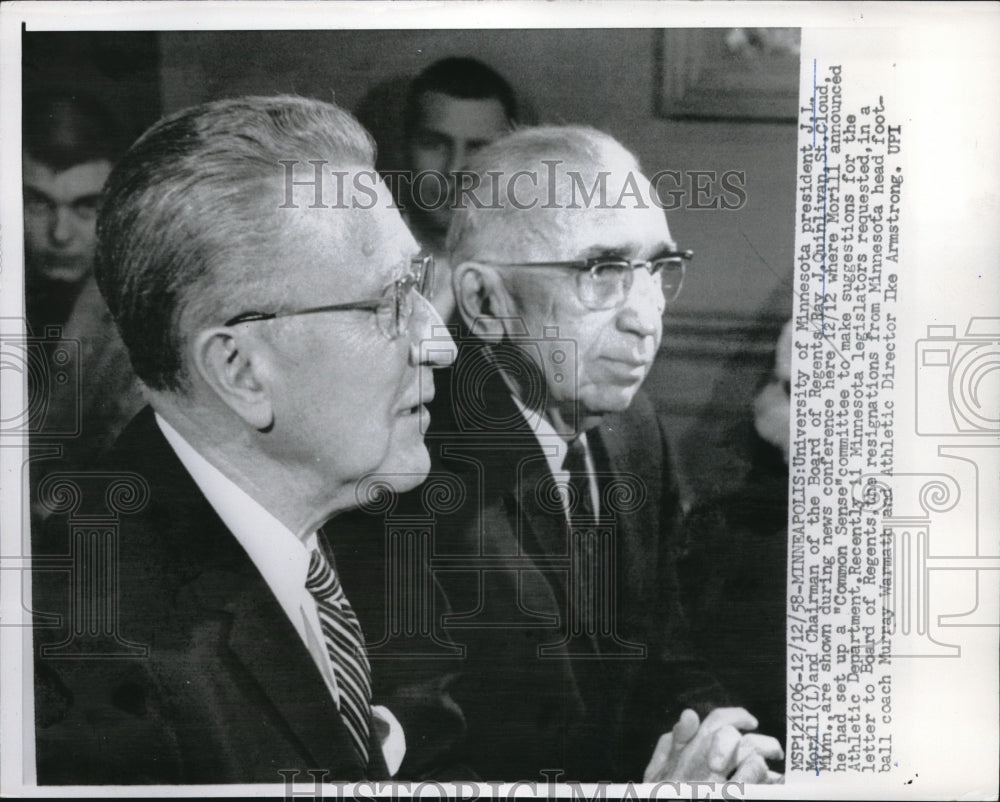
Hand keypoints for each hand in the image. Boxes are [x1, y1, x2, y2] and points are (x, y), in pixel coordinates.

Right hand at [642, 708, 783, 782]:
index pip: (713, 723)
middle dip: (757, 739)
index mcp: (685, 754)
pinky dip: (765, 777)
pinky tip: (772, 783)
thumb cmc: (663, 797)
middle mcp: (700, 764)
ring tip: (775, 768)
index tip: (750, 720)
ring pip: (748, 754)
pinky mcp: (727, 795)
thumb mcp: (656, 775)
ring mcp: (715, 783)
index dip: (735, 716)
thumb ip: (669, 745)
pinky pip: (753, 778)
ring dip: (764, 758)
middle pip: (735, 737)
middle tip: (774, 748)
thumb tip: (688, 716)